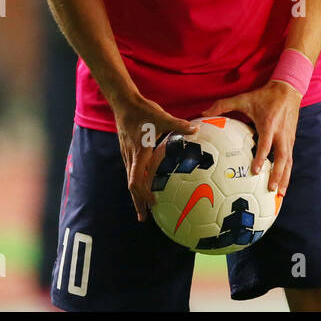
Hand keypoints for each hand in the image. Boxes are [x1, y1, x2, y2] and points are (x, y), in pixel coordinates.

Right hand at [111, 94, 197, 221]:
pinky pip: (131, 171)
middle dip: (138, 202)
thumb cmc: (143, 110)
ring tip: (144, 207)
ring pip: (130, 179)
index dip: (143, 194)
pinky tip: (143, 185)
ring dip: (136, 194)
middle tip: (145, 218)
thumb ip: (179, 125)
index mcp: (139, 152)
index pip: (137, 180)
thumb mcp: (162, 117)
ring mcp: (127, 154)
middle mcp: (131, 157)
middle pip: (132, 186)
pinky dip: (136, 183)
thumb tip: (195, 130)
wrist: (124, 103)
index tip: (152, 205)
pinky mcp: (127, 151)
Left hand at [203, 79, 301, 194]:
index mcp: (269, 124)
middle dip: (277, 174)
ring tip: (280, 194)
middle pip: (282, 157)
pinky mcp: (292, 140)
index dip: (261, 158)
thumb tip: (203, 113)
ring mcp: (288, 138)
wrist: (288, 89)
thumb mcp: (244, 98)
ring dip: (285, 178)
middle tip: (271, 189)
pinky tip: (283, 184)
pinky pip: (290, 159)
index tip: (255, 171)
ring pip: (288, 161)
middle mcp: (281, 133)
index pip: (266, 144)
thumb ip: (223, 104)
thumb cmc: (265, 96)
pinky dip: (287, 172)